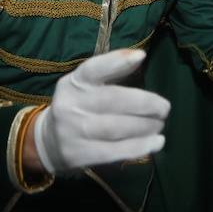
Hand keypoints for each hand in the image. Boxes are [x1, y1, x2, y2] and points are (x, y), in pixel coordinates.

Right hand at [32, 49, 169, 173]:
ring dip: (144, 127)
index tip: (141, 57)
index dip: (117, 61)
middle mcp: (70, 104)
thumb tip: (139, 58)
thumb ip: (109, 74)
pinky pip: (114, 151)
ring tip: (159, 125)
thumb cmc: (79, 108)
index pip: (93, 69)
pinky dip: (139, 147)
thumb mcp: (86, 87)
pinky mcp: (78, 154)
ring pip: (115, 128)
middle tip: (164, 108)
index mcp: (73, 83)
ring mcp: (72, 131)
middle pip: (112, 100)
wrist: (48, 142)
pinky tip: (156, 143)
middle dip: (144, 103)